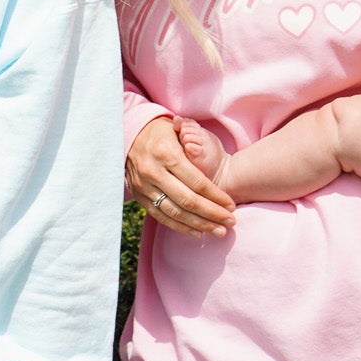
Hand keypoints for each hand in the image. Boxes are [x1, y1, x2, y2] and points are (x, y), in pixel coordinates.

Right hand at [126, 116, 235, 238]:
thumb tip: (207, 159)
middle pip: (187, 201)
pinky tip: (197, 232)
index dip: (216, 196)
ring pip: (174, 212)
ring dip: (199, 224)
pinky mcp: (139, 196)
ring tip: (218, 231)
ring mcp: (144, 186)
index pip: (196, 182)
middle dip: (212, 214)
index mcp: (166, 153)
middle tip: (230, 222)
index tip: (231, 206)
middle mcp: (153, 172)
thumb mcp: (177, 129)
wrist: (128, 135)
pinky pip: (160, 216)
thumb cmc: (161, 132)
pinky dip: (179, 227)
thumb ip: (193, 141)